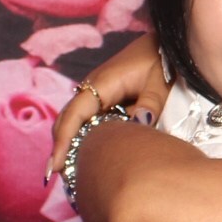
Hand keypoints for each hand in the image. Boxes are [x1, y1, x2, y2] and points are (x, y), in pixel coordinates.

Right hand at [45, 32, 169, 179]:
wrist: (165, 43)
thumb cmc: (162, 59)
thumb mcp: (159, 82)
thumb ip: (149, 103)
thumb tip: (138, 125)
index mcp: (102, 84)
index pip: (74, 115)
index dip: (63, 141)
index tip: (56, 166)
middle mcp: (92, 89)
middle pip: (67, 121)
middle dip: (60, 148)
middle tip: (58, 178)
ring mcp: (96, 94)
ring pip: (74, 121)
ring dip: (69, 144)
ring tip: (69, 173)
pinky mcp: (104, 98)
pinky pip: (87, 119)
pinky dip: (82, 137)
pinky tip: (87, 155)